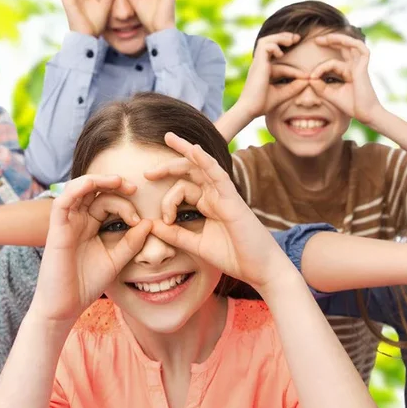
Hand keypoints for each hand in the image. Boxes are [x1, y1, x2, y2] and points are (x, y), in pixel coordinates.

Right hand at [28, 175, 151, 325]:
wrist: (65, 307)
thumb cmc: (86, 284)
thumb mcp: (116, 260)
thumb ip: (131, 242)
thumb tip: (148, 223)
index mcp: (90, 226)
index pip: (106, 202)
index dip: (125, 204)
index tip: (140, 220)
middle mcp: (77, 221)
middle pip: (93, 190)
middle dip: (114, 184)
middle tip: (133, 188)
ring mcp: (66, 223)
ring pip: (78, 189)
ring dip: (97, 180)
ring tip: (118, 182)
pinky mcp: (56, 229)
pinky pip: (62, 202)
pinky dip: (77, 188)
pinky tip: (93, 184)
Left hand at [146, 133, 290, 291]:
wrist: (259, 269)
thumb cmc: (233, 256)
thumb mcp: (196, 245)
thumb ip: (175, 234)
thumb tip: (151, 224)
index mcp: (208, 203)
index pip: (182, 189)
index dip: (167, 202)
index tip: (164, 221)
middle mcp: (216, 194)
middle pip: (190, 170)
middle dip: (168, 167)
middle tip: (147, 173)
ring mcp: (224, 194)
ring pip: (202, 166)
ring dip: (185, 150)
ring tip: (169, 138)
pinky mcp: (233, 198)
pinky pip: (218, 174)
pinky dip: (206, 161)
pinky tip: (194, 150)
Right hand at [234, 32, 305, 118]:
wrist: (249, 109)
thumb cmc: (262, 104)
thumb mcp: (282, 94)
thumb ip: (293, 87)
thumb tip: (307, 80)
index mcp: (264, 71)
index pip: (281, 64)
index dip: (294, 69)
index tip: (306, 76)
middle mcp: (260, 64)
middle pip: (269, 43)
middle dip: (283, 38)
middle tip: (297, 38)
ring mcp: (258, 63)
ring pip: (266, 41)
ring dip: (279, 37)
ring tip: (291, 40)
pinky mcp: (258, 63)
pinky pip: (265, 46)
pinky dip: (274, 46)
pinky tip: (281, 54)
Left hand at [310, 34, 380, 123]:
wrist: (365, 114)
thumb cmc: (351, 105)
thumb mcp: (330, 94)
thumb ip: (320, 86)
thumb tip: (309, 77)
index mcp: (348, 73)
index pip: (333, 63)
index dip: (320, 68)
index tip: (310, 77)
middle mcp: (355, 66)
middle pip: (344, 47)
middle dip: (331, 41)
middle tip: (316, 40)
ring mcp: (360, 65)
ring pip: (351, 44)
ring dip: (338, 39)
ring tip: (324, 38)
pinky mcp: (364, 66)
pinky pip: (360, 48)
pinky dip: (350, 42)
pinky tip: (337, 40)